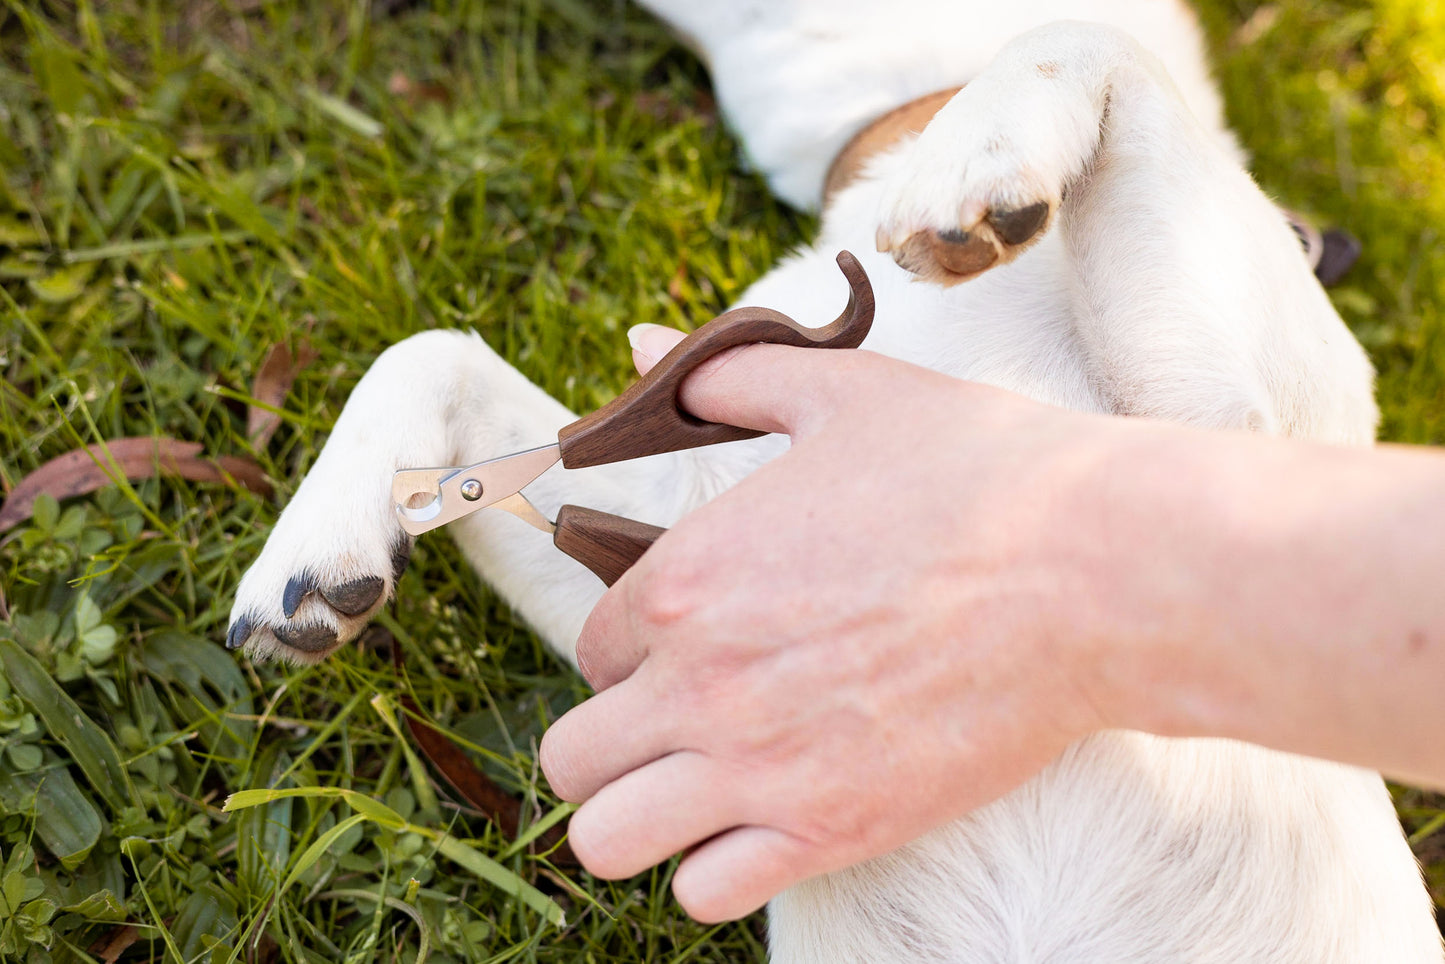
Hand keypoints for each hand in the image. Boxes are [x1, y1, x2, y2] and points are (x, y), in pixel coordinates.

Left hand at [539, 325, 1121, 921]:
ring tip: (702, 791)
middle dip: (615, 742)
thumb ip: (726, 377)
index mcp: (684, 576)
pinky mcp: (828, 831)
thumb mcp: (842, 394)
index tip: (698, 645)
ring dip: (640, 817)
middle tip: (684, 724)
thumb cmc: (975, 473)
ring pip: (606, 841)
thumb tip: (644, 353)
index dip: (638, 649)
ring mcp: (757, 766)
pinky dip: (717, 870)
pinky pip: (703, 893)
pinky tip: (767, 826)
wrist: (1095, 569)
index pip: (592, 647)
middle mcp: (697, 680)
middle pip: (571, 758)